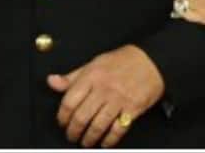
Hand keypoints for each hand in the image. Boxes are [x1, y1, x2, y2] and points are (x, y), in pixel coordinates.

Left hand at [48, 45, 163, 147]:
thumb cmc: (123, 61)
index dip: (62, 116)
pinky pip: (118, 129)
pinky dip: (109, 140)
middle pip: (82, 117)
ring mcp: (119, 100)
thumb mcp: (95, 63)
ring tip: (86, 142)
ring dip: (89, 138)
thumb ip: (73, 76)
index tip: (62, 122)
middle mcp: (104, 89)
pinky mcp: (132, 109)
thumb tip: (52, 82)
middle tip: (72, 135)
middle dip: (73, 131)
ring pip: (98, 126)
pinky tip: (105, 142)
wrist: (152, 61)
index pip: (69, 101)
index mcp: (92, 76)